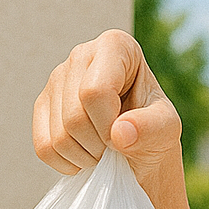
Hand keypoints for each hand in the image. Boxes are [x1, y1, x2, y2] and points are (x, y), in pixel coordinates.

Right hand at [33, 29, 182, 187]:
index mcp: (116, 46)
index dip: (109, 124)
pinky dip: (68, 163)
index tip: (126, 133)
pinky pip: (43, 148)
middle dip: (99, 144)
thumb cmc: (154, 130)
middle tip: (118, 145)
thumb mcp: (167, 129)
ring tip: (105, 148)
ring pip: (58, 136)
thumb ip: (152, 128)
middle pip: (74, 116)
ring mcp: (56, 78)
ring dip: (86, 156)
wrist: (140, 147)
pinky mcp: (42, 104)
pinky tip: (87, 154)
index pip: (94, 91)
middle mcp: (81, 54)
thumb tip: (119, 132)